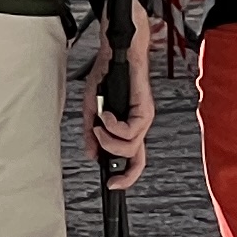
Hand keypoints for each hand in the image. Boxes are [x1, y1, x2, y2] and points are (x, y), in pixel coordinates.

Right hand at [85, 21, 154, 188]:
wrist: (116, 52)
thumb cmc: (107, 76)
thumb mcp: (92, 109)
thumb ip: (92, 134)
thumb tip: (92, 154)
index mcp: (128, 127)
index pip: (131, 158)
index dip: (126, 175)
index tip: (112, 184)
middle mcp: (139, 125)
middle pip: (139, 160)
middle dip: (126, 174)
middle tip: (111, 178)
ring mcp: (143, 117)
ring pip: (131, 146)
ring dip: (109, 140)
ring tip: (98, 126)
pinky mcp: (144, 107)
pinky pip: (131, 129)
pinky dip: (113, 126)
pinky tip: (105, 115)